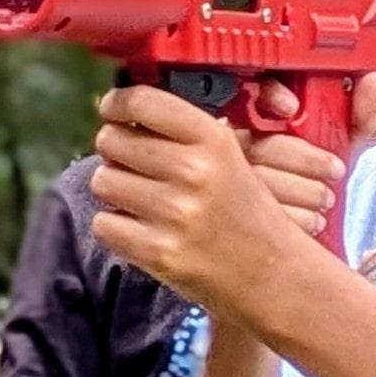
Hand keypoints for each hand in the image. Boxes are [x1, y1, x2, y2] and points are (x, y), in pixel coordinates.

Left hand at [89, 84, 323, 306]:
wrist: (271, 275)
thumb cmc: (245, 212)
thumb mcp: (231, 158)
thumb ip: (184, 134)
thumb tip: (125, 111)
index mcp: (213, 140)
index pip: (142, 102)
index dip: (118, 104)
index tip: (113, 110)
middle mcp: (193, 171)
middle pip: (113, 141)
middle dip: (115, 149)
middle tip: (130, 162)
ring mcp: (174, 213)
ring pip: (104, 180)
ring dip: (114, 188)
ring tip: (138, 197)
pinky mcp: (158, 252)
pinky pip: (104, 224)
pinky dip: (114, 226)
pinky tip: (138, 227)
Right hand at [237, 66, 375, 243]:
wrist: (306, 228)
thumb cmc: (316, 175)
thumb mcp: (340, 143)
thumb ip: (357, 114)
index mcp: (259, 115)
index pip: (253, 95)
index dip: (270, 96)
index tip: (292, 107)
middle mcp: (235, 144)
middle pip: (258, 145)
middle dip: (303, 159)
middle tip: (336, 170)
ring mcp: (226, 179)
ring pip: (258, 182)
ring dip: (302, 192)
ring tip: (326, 199)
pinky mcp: (232, 213)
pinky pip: (258, 216)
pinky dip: (293, 219)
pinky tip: (313, 222)